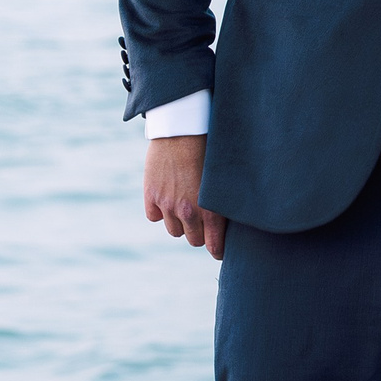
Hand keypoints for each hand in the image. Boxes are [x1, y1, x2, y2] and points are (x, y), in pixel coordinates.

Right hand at [144, 135, 226, 259]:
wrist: (183, 129)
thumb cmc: (211, 149)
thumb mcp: (223, 178)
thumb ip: (223, 202)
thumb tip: (229, 219)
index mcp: (211, 209)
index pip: (214, 244)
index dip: (217, 250)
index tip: (218, 251)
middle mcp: (188, 211)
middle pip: (193, 239)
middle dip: (199, 234)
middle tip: (202, 224)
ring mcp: (167, 205)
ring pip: (174, 231)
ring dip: (179, 223)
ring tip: (185, 208)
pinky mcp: (151, 195)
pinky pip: (154, 217)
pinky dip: (159, 211)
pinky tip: (167, 199)